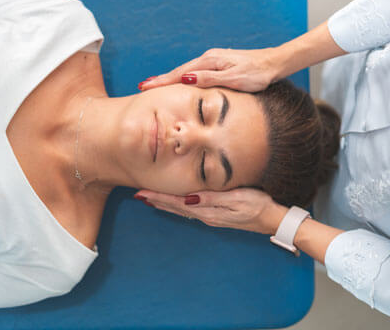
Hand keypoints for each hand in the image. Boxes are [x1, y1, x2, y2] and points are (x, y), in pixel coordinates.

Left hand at [134, 187, 285, 234]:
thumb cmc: (257, 205)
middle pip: (175, 208)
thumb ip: (212, 199)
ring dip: (165, 204)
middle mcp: (206, 216)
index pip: (177, 203)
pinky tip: (175, 205)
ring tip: (151, 200)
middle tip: (139, 195)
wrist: (273, 219)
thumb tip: (189, 199)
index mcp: (208, 211)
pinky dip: (177, 206)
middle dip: (156, 201)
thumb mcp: (236, 199)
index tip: (142, 193)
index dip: (159, 198)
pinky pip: (190, 211)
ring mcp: (211, 217)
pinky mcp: (217, 215)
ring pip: (181, 210)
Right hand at [140, 47, 278, 92]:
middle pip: (180, 71)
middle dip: (161, 79)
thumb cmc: (257, 74)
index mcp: (209, 61)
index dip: (162, 81)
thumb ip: (209, 79)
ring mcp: (213, 60)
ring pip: (187, 71)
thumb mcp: (234, 78)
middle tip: (143, 86)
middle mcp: (208, 58)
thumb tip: (185, 79)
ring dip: (170, 78)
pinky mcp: (218, 64)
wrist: (274, 63)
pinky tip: (180, 81)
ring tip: (156, 85)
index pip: (180, 73)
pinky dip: (183, 77)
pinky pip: (195, 72)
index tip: (145, 86)